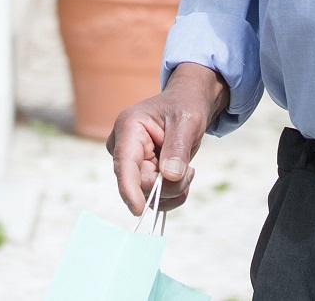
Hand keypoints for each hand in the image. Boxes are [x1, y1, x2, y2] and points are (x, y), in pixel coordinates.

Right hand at [106, 63, 228, 215]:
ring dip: (173, 190)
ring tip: (188, 169)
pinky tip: (182, 176)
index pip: (125, 163)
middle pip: (140, 183)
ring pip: (147, 194)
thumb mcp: (187, 121)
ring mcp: (130, 163)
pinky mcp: (139, 174)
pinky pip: (153, 197)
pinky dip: (172, 194)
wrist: (187, 104)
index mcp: (129, 127)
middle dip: (169, 186)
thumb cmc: (185, 106)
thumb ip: (177, 148)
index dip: (128, 188)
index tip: (138, 209)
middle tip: (191, 171)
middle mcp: (123, 147)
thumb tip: (170, 176)